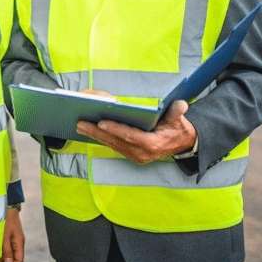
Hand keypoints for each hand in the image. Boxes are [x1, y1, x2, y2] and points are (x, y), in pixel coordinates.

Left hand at [0, 207, 24, 261]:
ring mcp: (13, 238)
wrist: (6, 205)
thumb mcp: (5, 235)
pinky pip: (6, 247)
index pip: (19, 260)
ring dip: (1, 260)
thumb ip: (7, 249)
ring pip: (9, 253)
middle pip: (13, 258)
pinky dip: (0, 252)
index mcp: (19, 242)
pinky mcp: (9, 235)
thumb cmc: (6, 219)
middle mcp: (17, 242)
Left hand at [76, 100, 196, 163]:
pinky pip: (113, 146)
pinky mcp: (130, 155)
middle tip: (80, 123)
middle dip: (97, 132)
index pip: (131, 136)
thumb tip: (181, 105)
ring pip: (111, 144)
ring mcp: (135, 156)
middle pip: (116, 141)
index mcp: (152, 144)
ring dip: (95, 135)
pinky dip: (101, 138)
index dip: (116, 129)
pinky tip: (89, 130)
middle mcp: (141, 153)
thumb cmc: (177, 129)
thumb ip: (177, 113)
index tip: (101, 122)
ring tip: (80, 125)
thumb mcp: (179, 120)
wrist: (182, 144)